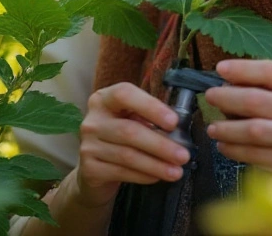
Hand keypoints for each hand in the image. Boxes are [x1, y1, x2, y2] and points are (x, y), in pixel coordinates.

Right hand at [73, 82, 192, 208]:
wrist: (94, 171)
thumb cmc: (120, 139)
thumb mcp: (131, 120)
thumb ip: (149, 119)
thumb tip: (180, 130)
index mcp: (104, 99)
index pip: (124, 94)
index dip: (150, 107)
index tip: (174, 122)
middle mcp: (93, 120)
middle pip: (129, 131)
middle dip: (160, 145)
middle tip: (183, 156)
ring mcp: (88, 145)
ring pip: (127, 155)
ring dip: (156, 165)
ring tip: (176, 171)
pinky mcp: (89, 169)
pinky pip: (122, 172)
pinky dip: (143, 176)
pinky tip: (157, 177)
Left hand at [203, 59, 271, 173]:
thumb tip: (234, 81)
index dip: (242, 68)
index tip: (221, 68)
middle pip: (256, 100)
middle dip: (226, 97)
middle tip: (210, 96)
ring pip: (252, 130)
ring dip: (226, 127)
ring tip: (213, 127)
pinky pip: (255, 156)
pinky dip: (234, 150)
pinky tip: (225, 146)